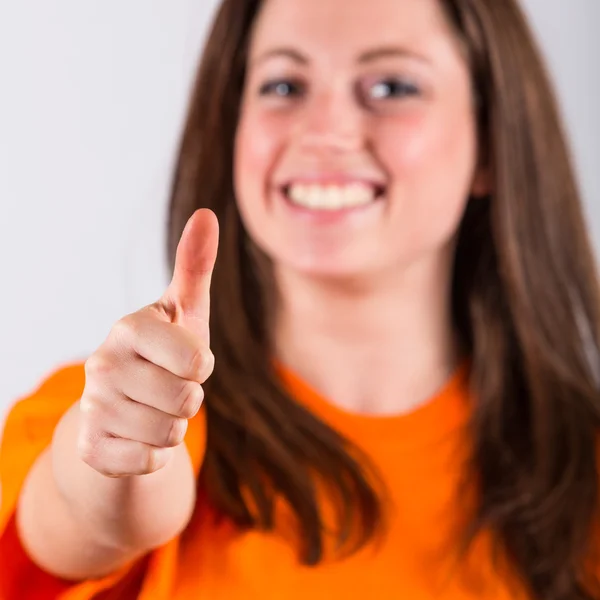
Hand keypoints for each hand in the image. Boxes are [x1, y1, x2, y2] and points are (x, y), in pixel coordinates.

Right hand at [77, 209, 218, 476]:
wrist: (127, 404)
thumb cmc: (167, 351)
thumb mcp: (186, 311)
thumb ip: (195, 266)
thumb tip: (206, 214)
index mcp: (128, 328)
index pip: (197, 361)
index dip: (202, 365)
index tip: (188, 359)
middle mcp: (102, 365)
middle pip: (186, 401)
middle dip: (190, 399)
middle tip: (171, 387)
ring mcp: (92, 408)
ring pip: (170, 435)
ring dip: (175, 427)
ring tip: (156, 409)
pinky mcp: (91, 448)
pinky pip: (150, 462)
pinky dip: (156, 454)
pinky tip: (140, 434)